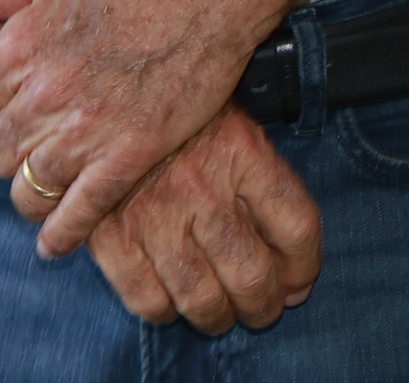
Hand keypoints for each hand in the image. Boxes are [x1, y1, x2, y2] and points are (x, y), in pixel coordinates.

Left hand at [0, 0, 271, 260]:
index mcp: (17, 47)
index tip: (7, 112)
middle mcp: (45, 93)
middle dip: (10, 154)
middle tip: (34, 146)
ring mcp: (88, 127)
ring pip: (31, 188)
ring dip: (32, 195)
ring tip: (44, 191)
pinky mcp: (131, 152)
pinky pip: (81, 211)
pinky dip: (63, 233)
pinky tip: (56, 241)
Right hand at [82, 109, 323, 332]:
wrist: (104, 91)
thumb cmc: (181, 117)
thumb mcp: (235, 126)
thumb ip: (267, 186)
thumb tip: (295, 272)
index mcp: (245, 151)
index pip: (297, 226)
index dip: (304, 267)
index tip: (299, 283)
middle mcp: (204, 185)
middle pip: (252, 274)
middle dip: (263, 306)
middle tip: (261, 311)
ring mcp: (155, 213)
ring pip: (202, 297)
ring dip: (217, 318)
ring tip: (220, 317)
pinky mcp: (110, 234)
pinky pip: (147, 298)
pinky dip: (164, 312)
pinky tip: (171, 304)